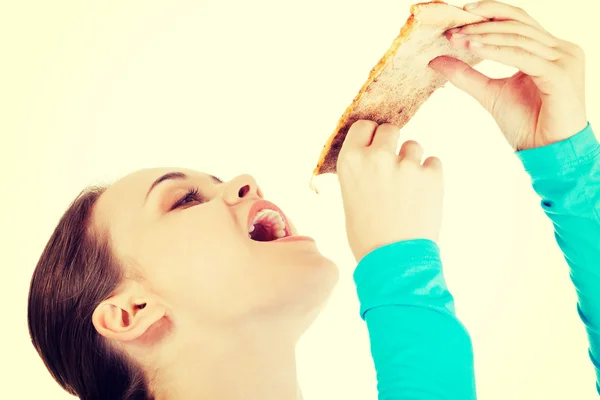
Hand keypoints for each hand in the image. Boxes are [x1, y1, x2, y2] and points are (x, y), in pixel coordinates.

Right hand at [337, 120, 443, 261]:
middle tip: (393, 167)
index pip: (364, 126)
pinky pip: (433, 162)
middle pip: (390, 130)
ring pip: (414, 146)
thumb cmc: (366, 235)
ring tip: (408, 190)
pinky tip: (421, 196)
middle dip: (392, 144)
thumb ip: (360, 170)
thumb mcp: (349, 197)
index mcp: (351, 161)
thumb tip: (373, 153)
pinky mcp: (431, 175)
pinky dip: (430, 176)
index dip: (371, 135)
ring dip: (412, 161)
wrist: (393, 260)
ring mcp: (406, 164)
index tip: (375, 145)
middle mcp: (377, 157)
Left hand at [429, 0, 586, 150]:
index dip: (488, 14)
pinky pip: (522, 56)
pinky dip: (495, 51)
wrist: (548, 152)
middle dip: (481, 25)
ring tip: (457, 39)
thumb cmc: (527, 125)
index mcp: (547, 49)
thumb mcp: (490, 94)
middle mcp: (559, 49)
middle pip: (516, 23)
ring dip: (484, 36)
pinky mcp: (560, 73)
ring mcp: (564, 59)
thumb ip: (466, 75)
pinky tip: (472, 49)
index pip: (516, 21)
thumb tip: (436, 60)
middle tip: (452, 30)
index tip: (458, 17)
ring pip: (518, 37)